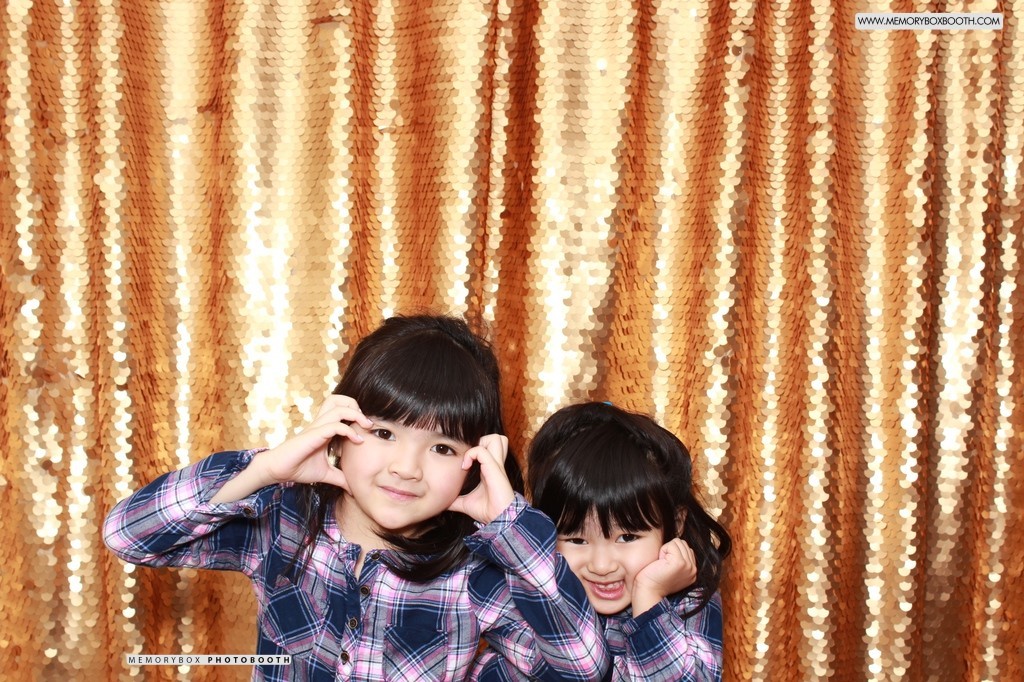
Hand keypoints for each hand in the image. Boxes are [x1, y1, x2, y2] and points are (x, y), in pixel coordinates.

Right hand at [253, 395, 372, 489]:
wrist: (278, 471)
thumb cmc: (299, 469)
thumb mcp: (326, 474)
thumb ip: (340, 478)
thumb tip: (353, 489)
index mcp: (324, 429)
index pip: (342, 410)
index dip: (357, 415)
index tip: (368, 430)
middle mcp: (321, 424)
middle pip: (339, 400)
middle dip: (356, 407)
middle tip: (367, 423)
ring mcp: (317, 427)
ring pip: (338, 408)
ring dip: (356, 414)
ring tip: (366, 426)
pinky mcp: (313, 434)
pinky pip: (334, 425)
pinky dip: (349, 430)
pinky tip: (357, 441)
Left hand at [447, 434, 514, 524]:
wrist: (499, 519)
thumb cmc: (487, 511)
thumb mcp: (466, 503)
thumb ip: (455, 500)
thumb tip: (442, 504)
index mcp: (489, 469)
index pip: (487, 447)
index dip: (473, 448)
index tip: (461, 462)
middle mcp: (494, 463)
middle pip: (495, 438)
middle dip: (480, 440)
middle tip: (468, 455)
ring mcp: (495, 464)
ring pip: (494, 438)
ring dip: (479, 443)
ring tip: (469, 457)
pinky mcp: (494, 468)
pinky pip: (481, 450)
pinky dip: (471, 454)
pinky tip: (465, 466)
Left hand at [631, 539, 696, 614]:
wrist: (648, 591)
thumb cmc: (655, 579)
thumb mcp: (673, 570)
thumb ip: (680, 560)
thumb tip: (678, 544)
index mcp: (692, 572)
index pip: (687, 549)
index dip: (673, 553)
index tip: (667, 566)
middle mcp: (693, 569)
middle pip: (683, 543)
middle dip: (670, 550)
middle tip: (663, 564)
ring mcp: (688, 566)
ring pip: (678, 542)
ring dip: (666, 550)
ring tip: (662, 563)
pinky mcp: (679, 562)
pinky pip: (671, 545)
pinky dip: (662, 550)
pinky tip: (660, 562)